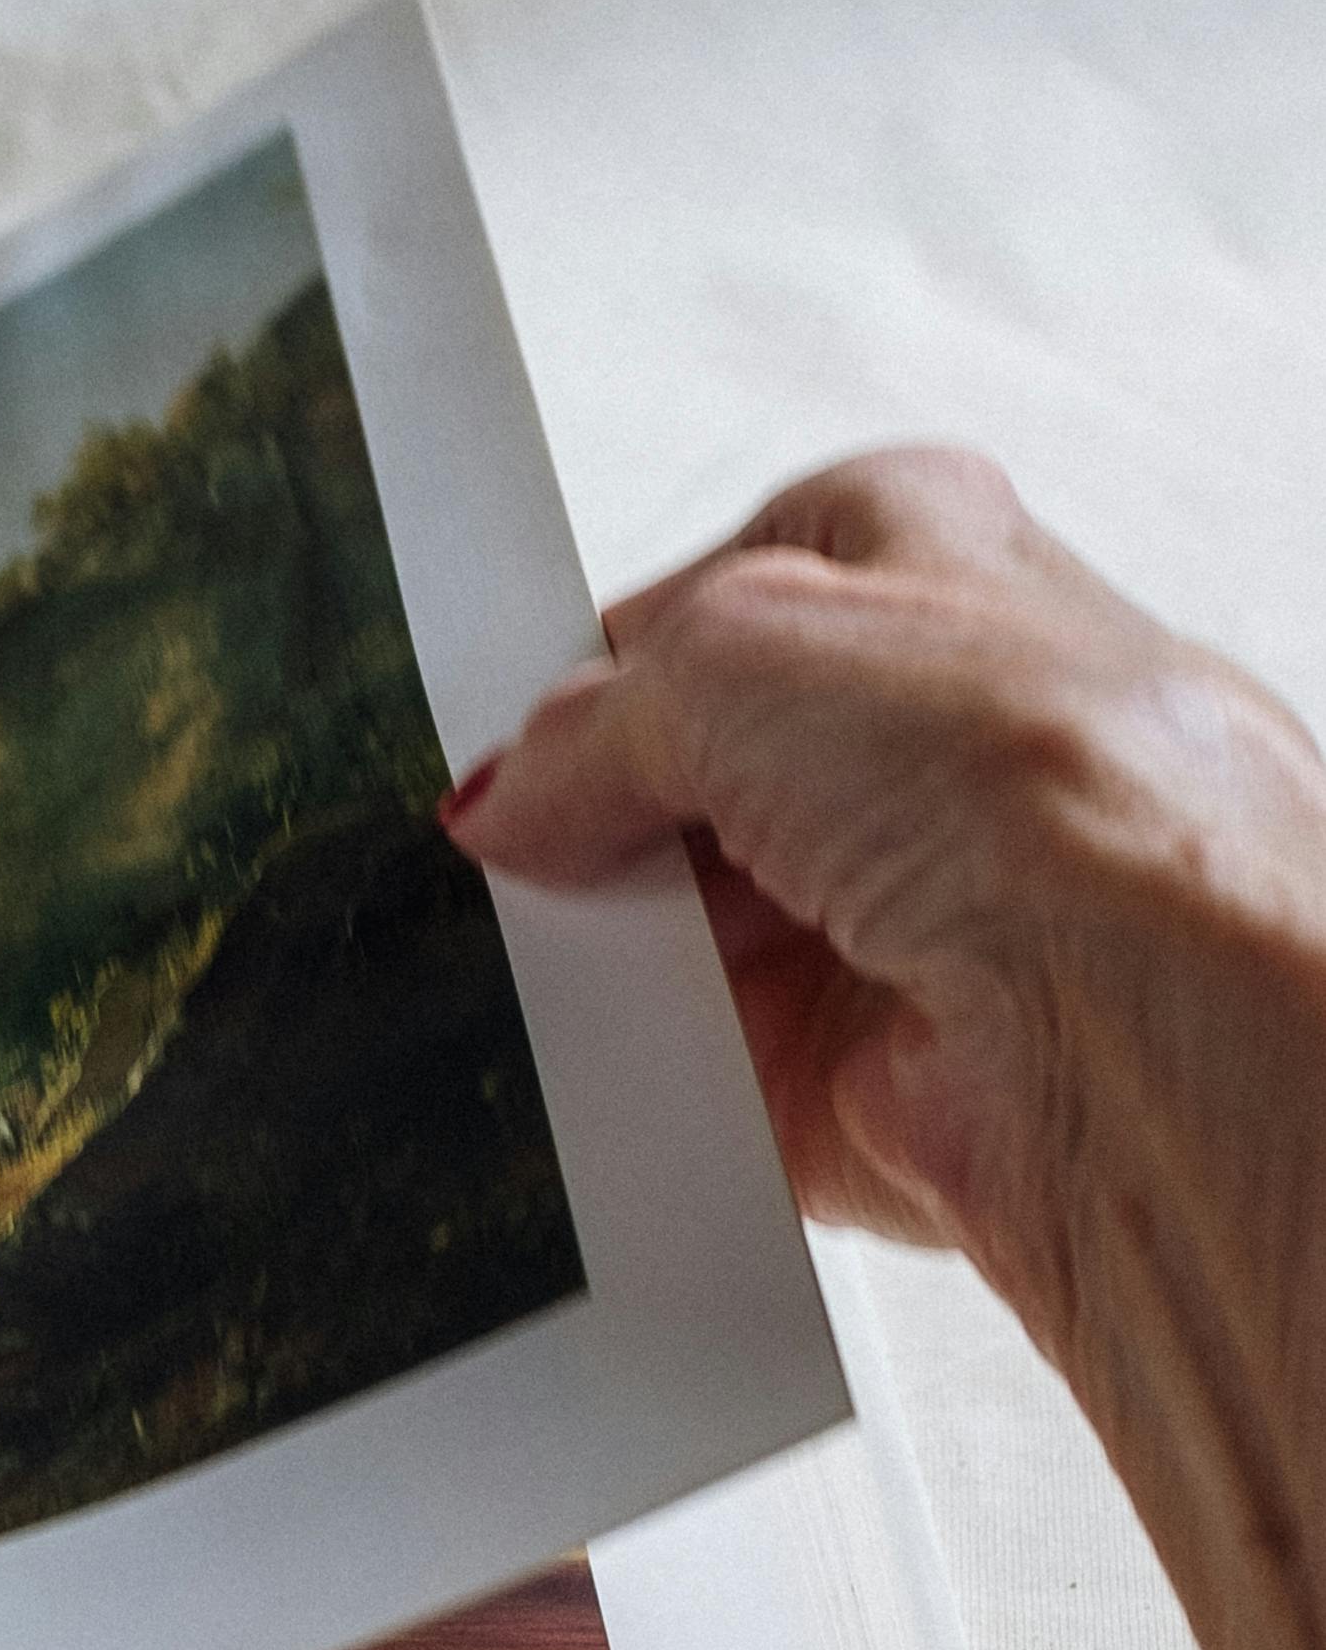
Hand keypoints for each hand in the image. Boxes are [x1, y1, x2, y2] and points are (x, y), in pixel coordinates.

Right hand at [453, 442, 1325, 1649]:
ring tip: (554, 952)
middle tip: (522, 847)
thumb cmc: (1038, 779)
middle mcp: (932, 737)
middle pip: (692, 771)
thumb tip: (509, 792)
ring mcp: (906, 907)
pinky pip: (705, 1076)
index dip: (613, 656)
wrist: (1139, 1017)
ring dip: (618, 950)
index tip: (520, 720)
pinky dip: (645, 1082)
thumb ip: (595, 717)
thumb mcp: (740, 651)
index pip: (727, 590)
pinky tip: (596, 1064)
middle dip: (599, 815)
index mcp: (927, 567)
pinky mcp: (876, 1070)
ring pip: (690, 925)